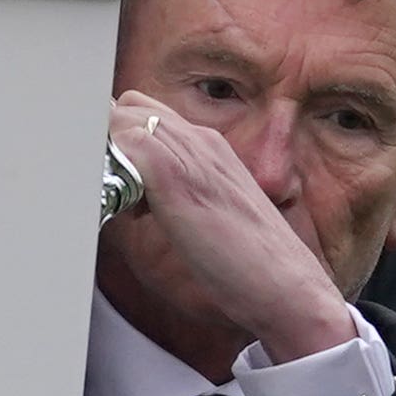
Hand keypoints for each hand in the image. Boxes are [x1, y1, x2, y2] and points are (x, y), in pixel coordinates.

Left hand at [103, 91, 353, 364]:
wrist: (288, 289)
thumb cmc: (250, 264)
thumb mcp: (212, 214)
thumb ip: (182, 194)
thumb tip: (141, 197)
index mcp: (211, 147)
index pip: (147, 114)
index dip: (123, 142)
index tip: (120, 184)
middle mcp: (201, 141)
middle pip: (129, 107)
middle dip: (109, 142)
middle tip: (115, 192)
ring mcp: (190, 155)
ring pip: (122, 119)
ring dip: (107, 157)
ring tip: (122, 207)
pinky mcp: (176, 177)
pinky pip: (124, 143)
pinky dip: (110, 168)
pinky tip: (122, 210)